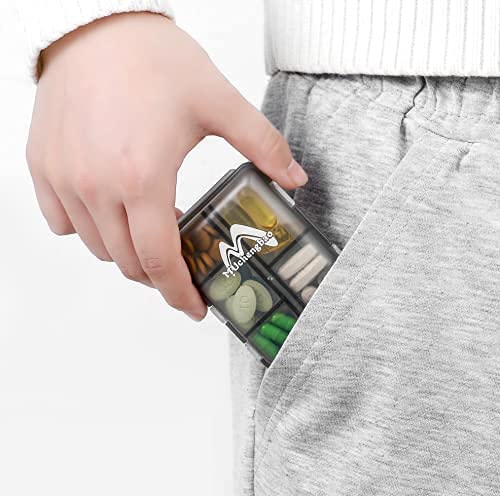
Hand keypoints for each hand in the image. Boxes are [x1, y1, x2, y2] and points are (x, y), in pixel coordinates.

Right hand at [26, 12, 307, 320]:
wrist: (99, 23)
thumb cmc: (153, 60)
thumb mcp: (219, 103)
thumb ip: (263, 145)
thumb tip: (295, 178)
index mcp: (142, 178)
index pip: (160, 262)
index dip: (179, 294)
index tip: (193, 307)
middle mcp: (96, 186)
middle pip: (128, 263)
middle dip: (159, 276)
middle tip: (181, 269)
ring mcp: (64, 178)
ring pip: (97, 247)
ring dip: (128, 253)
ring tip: (152, 234)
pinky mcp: (43, 165)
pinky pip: (63, 222)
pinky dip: (89, 229)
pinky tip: (110, 213)